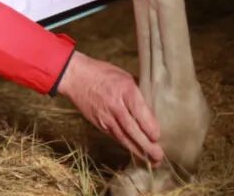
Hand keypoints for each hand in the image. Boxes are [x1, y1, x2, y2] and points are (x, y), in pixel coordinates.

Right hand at [56, 51, 162, 165]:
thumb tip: (152, 107)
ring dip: (137, 150)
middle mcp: (116, 105)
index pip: (140, 113)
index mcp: (125, 90)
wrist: (75, 77)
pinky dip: (126, 145)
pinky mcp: (99, 124)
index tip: (157, 136)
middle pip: (132, 130)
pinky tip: (135, 151)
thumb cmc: (102, 73)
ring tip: (150, 160)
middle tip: (158, 156)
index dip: (150, 127)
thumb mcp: (125, 76)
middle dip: (147, 146)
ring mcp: (105, 116)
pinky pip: (115, 137)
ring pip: (123, 138)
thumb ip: (138, 92)